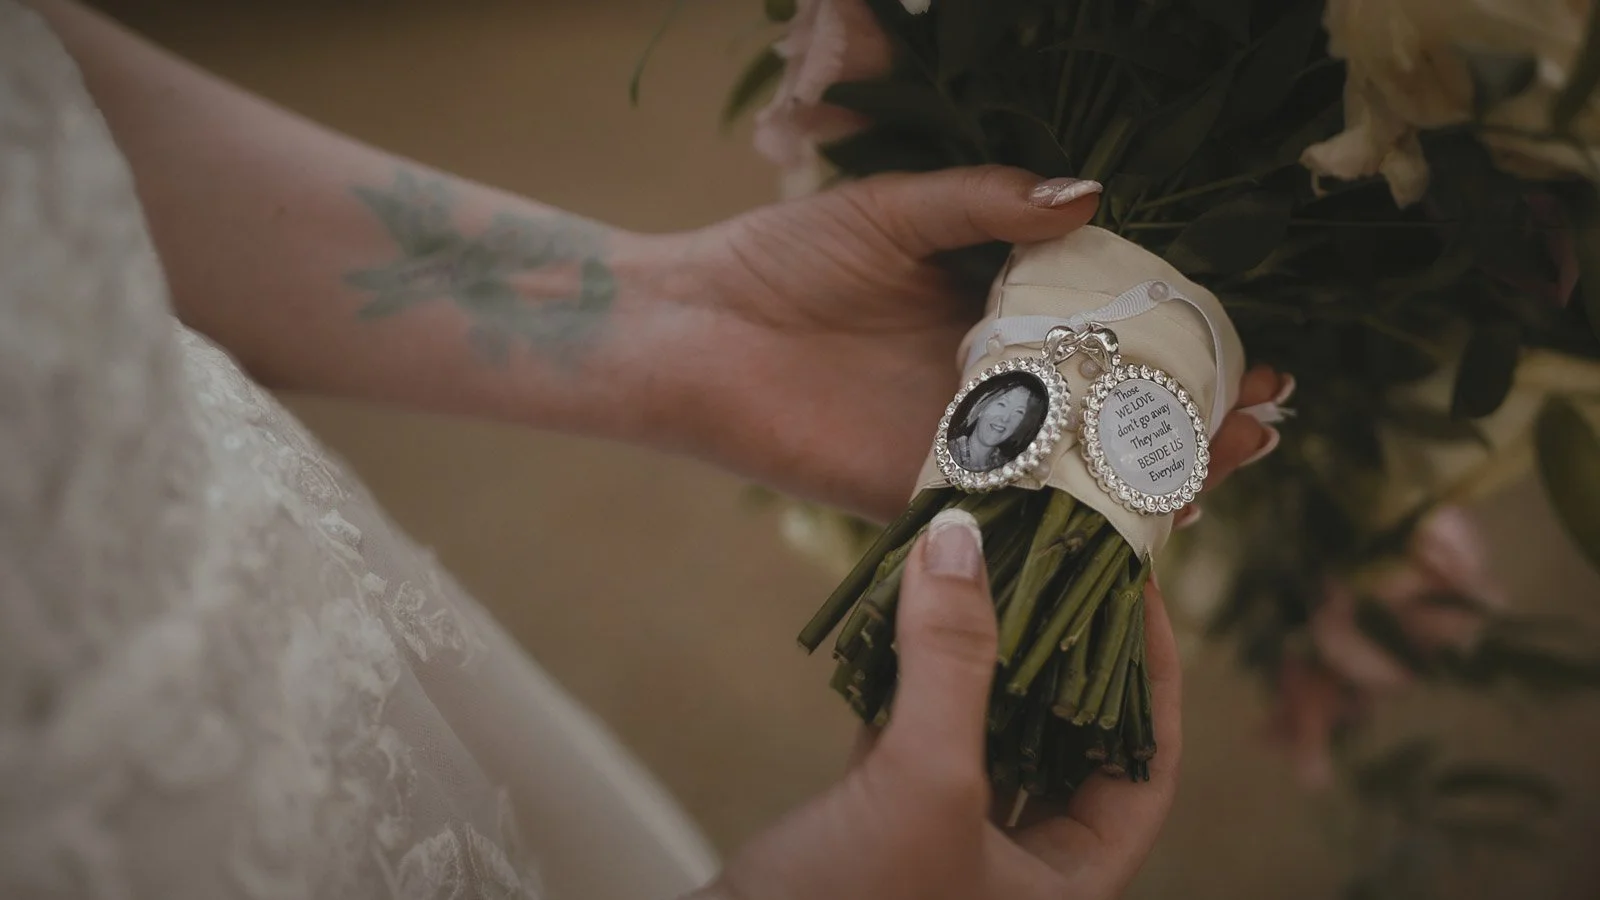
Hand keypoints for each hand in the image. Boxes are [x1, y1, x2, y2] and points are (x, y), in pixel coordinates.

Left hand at [665, 166, 1286, 520]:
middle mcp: (992, 386)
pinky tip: (1136, 524)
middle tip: (1260, 418)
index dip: (1181, 344)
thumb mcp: (895, 211)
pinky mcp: (921, 494)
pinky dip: (1070, 525)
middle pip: (1111, 413)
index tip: (1250, 352)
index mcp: (993, 314)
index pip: (1111, 334)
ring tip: (1222, 465)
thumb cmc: (785, 259)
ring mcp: (962, 445)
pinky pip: (1006, 517)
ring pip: (1074, 472)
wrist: (694, 328)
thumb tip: (1090, 194)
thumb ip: (985, 206)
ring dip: (1150, 477)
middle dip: (1191, 420)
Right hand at [689, 510, 1182, 899]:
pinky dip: (910, 673)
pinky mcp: (884, 822)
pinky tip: (901, 611)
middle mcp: (1021, 865)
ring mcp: (951, 841)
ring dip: (978, 651)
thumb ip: (949, 661)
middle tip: (1056, 560)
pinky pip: (916, 731)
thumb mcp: (923, 780)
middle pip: (1066, 734)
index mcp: (1069, 881)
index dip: (1150, 673)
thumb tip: (961, 535)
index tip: (1136, 589)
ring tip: (982, 569)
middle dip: (1058, 646)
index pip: (1146, 762)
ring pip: (987, 726)